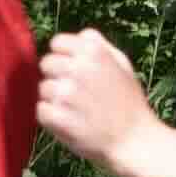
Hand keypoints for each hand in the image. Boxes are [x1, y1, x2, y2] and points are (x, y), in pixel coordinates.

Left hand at [34, 27, 156, 176]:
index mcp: (93, 51)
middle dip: (57, 77)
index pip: (57, 43)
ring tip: (76, 110)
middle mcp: (78, 68)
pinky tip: (69, 122)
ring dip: (54, 99)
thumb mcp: (123, 65)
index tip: (72, 70)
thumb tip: (79, 35)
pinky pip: (41, 110)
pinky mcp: (58, 116)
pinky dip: (51, 118)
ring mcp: (66, 93)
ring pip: (43, 88)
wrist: (134, 141)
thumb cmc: (129, 103)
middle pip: (46, 64)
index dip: (63, 56)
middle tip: (76, 93)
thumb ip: (100, 45)